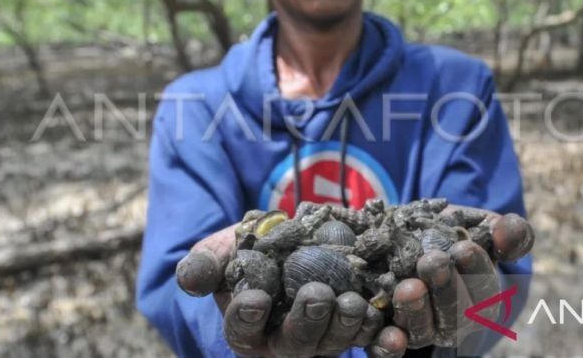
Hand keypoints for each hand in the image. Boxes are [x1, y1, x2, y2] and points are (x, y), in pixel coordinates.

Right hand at [176, 223, 386, 356]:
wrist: (286, 238)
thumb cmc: (245, 248)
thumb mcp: (220, 250)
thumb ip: (204, 264)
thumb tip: (188, 278)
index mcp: (248, 329)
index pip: (243, 330)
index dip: (247, 316)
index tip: (254, 296)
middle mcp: (285, 342)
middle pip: (296, 344)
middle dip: (308, 323)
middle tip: (318, 294)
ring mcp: (323, 337)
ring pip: (336, 343)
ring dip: (347, 327)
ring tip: (354, 303)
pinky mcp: (355, 326)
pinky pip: (371, 338)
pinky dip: (383, 337)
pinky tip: (394, 330)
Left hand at [387, 206, 533, 353]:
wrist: (408, 239)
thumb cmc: (451, 232)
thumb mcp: (479, 225)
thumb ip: (505, 230)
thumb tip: (512, 231)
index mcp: (481, 298)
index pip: (483, 288)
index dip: (475, 269)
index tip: (463, 247)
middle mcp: (453, 321)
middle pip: (455, 315)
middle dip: (445, 288)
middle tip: (433, 261)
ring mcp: (422, 330)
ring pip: (422, 332)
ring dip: (416, 311)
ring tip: (409, 286)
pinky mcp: (391, 334)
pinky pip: (391, 349)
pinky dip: (391, 345)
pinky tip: (391, 335)